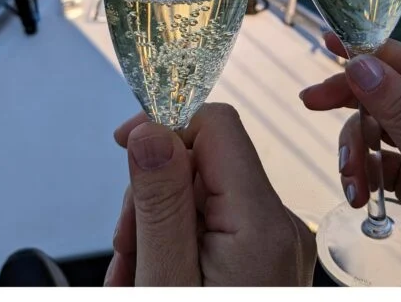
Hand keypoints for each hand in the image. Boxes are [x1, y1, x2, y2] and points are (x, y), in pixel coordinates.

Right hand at [104, 103, 314, 285]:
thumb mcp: (166, 277)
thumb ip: (161, 203)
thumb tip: (150, 129)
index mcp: (261, 224)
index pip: (217, 125)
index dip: (164, 124)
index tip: (123, 148)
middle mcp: (278, 225)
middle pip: (202, 161)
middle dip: (151, 192)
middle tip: (124, 248)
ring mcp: (273, 244)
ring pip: (199, 194)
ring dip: (156, 222)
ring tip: (133, 274)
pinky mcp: (264, 259)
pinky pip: (211, 224)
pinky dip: (175, 241)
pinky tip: (155, 274)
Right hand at [299, 33, 400, 285]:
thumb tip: (361, 64)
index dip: (370, 52)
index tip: (329, 40)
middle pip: (388, 93)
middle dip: (352, 106)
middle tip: (310, 102)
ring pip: (378, 129)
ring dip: (356, 154)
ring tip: (352, 184)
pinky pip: (380, 161)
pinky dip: (364, 175)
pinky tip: (361, 196)